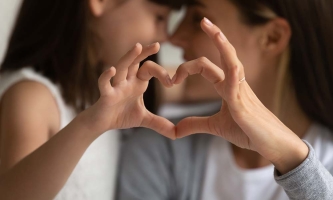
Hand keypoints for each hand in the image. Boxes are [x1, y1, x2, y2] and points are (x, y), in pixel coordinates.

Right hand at [82, 43, 175, 138]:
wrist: (101, 124)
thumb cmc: (121, 116)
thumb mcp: (144, 119)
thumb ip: (159, 123)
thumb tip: (177, 134)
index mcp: (137, 83)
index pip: (150, 69)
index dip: (161, 73)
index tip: (172, 83)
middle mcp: (127, 81)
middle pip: (135, 62)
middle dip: (145, 53)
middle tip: (157, 44)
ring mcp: (116, 86)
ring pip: (121, 68)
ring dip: (128, 57)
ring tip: (138, 47)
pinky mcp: (105, 95)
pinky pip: (104, 84)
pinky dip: (107, 76)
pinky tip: (112, 70)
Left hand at [173, 18, 307, 173]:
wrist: (271, 144)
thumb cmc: (248, 132)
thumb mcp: (216, 127)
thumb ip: (196, 123)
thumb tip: (176, 129)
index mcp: (227, 87)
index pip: (208, 67)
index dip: (189, 67)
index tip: (174, 79)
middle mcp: (235, 84)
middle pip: (224, 54)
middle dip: (215, 35)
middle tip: (203, 20)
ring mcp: (241, 92)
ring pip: (232, 61)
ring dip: (222, 44)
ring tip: (212, 28)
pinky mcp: (244, 104)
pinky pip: (237, 83)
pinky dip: (231, 72)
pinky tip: (228, 63)